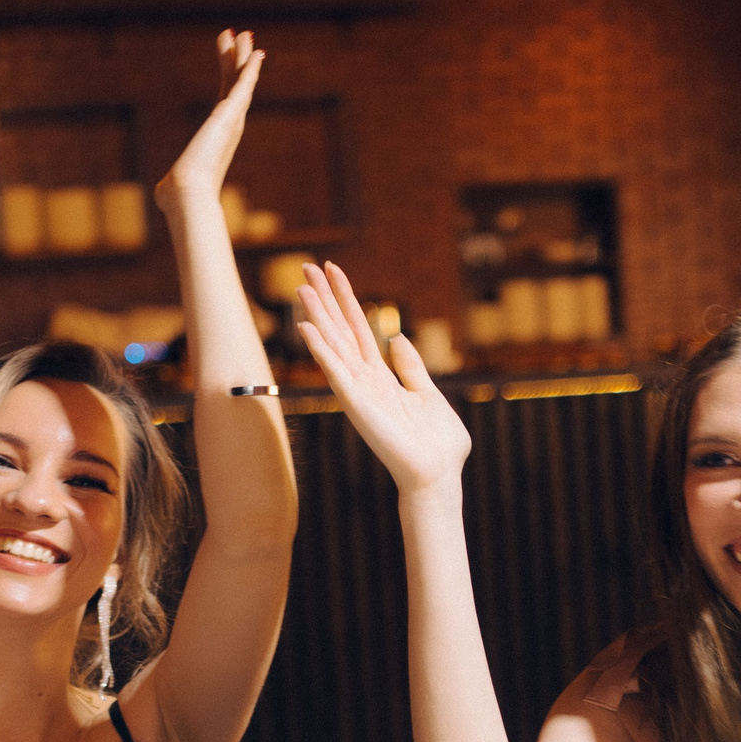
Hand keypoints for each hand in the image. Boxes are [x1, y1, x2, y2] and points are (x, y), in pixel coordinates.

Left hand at [155, 30, 263, 210]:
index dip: (228, 79)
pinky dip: (250, 69)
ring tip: (245, 34)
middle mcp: (230, 128)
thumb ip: (171, 184)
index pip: (224, 100)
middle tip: (239, 36)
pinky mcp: (230, 115)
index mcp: (218, 138)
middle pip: (235, 86)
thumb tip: (164, 194)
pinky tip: (254, 52)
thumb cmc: (178, 196)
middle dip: (236, 60)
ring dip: (243, 57)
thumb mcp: (172, 185)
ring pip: (241, 82)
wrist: (187, 195)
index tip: (230, 61)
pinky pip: (243, 86)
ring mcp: (232, 121)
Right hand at [295, 262, 469, 497]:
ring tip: (302, 286)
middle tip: (307, 266)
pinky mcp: (358, 406)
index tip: (332, 270)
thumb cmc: (437, 444)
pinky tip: (306, 328)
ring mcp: (358, 393)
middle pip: (340, 329)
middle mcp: (364, 381)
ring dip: (317, 316)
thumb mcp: (427, 393)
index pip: (359, 328)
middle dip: (324, 298)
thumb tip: (396, 337)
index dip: (346, 298)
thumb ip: (410, 367)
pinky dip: (321, 350)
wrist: (438, 475)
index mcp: (381, 377)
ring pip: (333, 345)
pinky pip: (335, 372)